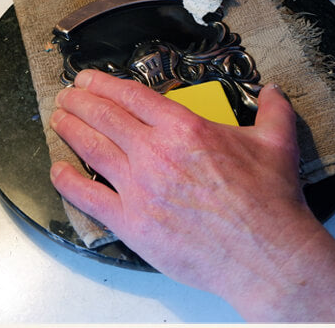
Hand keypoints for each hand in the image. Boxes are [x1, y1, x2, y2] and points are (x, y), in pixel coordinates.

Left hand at [50, 69, 334, 320]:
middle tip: (67, 96)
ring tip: (58, 119)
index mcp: (185, 127)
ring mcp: (139, 187)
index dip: (103, 83)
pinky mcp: (131, 222)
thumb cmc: (269, 203)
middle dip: (80, 101)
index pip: (131, 95)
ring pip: (91, 148)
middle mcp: (156, 152)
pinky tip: (58, 170)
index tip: (89, 79)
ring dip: (69, 129)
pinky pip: (88, 196)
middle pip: (104, 116)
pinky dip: (67, 181)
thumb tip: (274, 92)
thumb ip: (272, 111)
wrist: (266, 254)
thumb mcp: (276, 143)